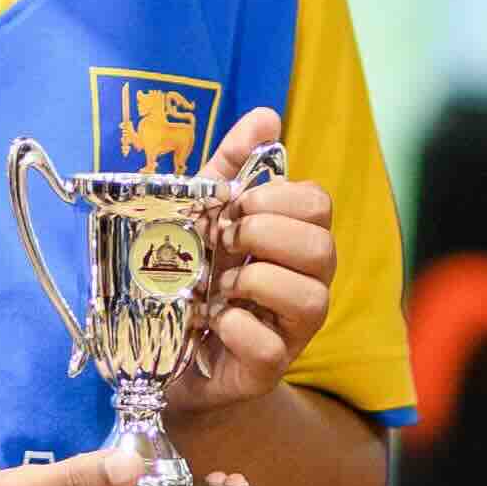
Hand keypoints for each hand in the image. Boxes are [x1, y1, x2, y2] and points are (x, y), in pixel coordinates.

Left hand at [170, 114, 335, 422]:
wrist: (162, 351)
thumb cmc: (193, 276)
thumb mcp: (203, 212)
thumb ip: (232, 165)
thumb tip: (267, 116)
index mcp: (294, 240)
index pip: (319, 203)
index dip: (277, 197)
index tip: (234, 205)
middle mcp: (305, 283)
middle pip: (324, 248)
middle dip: (266, 234)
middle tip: (225, 241)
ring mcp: (291, 330)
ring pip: (313, 299)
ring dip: (255, 281)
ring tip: (218, 285)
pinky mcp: (268, 369)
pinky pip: (271, 347)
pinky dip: (236, 327)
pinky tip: (212, 321)